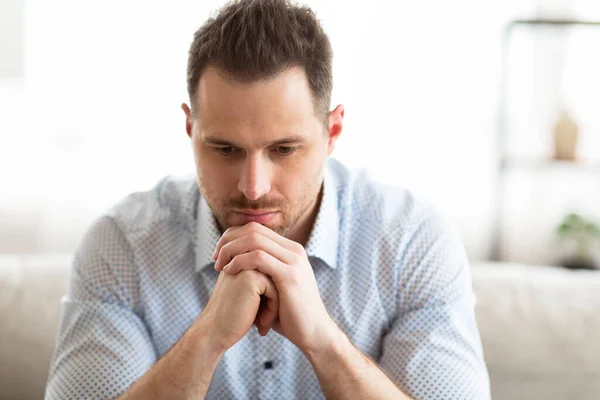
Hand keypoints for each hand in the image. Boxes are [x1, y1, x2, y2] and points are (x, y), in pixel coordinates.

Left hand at [213, 222, 338, 353]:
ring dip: (231, 250)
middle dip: (229, 240)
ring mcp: (293, 261)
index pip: (256, 229)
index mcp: (290, 250)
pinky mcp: (289, 275)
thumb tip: (237, 263)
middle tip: (215, 258)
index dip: (233, 237)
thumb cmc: (291, 314)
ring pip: (254, 239)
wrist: (314, 333)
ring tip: (220, 266)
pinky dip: (239, 261)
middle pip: (253, 229)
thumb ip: (262, 271)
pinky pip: (258, 258)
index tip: (219, 254)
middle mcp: (294, 250)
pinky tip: (229, 272)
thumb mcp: (275, 286)